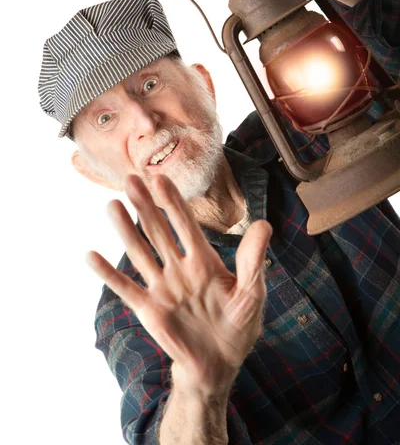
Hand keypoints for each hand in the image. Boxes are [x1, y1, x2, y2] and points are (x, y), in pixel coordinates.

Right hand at [87, 174, 271, 390]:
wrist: (220, 363)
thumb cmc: (238, 325)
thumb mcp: (251, 291)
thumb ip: (252, 259)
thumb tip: (264, 224)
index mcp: (203, 260)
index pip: (185, 224)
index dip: (173, 202)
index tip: (161, 178)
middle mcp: (179, 268)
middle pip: (158, 231)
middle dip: (145, 206)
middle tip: (131, 179)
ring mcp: (162, 287)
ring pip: (140, 253)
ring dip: (125, 230)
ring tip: (112, 206)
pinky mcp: (149, 309)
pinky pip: (126, 288)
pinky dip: (108, 274)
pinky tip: (91, 255)